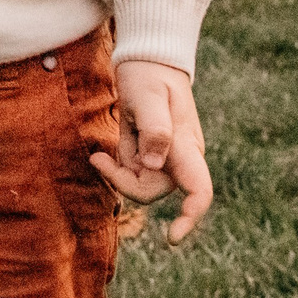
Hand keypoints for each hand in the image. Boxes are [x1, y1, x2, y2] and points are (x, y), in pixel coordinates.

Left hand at [89, 58, 213, 243]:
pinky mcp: (150, 153)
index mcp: (187, 147)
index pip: (198, 191)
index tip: (171, 238)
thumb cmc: (149, 75)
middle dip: (125, 183)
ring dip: (118, 173)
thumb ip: (155, 130)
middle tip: (99, 159)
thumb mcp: (148, 97)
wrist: (146, 60)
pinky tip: (104, 151)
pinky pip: (133, 171)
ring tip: (104, 149)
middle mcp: (180, 157)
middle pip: (155, 191)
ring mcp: (166, 156)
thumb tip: (153, 165)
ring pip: (141, 183)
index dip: (190, 218)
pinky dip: (117, 166)